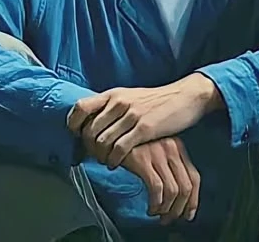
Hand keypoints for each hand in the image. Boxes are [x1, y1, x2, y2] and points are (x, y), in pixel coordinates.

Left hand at [67, 73, 223, 168]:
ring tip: (106, 160)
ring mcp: (132, 115)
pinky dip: (114, 160)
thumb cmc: (157, 101)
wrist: (185, 97)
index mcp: (114, 94)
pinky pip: (119, 149)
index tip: (77, 135)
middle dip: (89, 146)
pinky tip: (117, 163)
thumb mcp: (131, 96)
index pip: (81, 107)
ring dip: (101, 156)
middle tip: (94, 154)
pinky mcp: (145, 128)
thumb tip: (92, 122)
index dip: (74, 124)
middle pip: (90, 130)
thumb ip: (113, 106)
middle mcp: (120, 102)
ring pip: (102, 141)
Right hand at [121, 137, 200, 224]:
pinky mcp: (141, 159)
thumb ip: (169, 164)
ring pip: (173, 190)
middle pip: (186, 186)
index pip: (194, 177)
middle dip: (180, 209)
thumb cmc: (133, 144)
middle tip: (170, 219)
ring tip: (158, 214)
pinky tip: (150, 207)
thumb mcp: (157, 149)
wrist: (109, 131)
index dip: (193, 200)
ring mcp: (157, 153)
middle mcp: (171, 147)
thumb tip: (179, 195)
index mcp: (177, 146)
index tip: (187, 213)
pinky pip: (156, 188)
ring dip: (167, 209)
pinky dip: (156, 203)